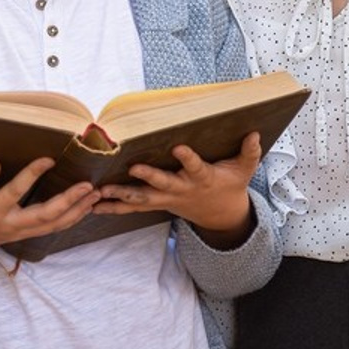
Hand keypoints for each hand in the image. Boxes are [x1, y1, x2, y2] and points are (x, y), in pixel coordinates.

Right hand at [0, 157, 99, 271]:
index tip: (49, 158)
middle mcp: (9, 224)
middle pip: (45, 216)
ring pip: (52, 226)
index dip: (33, 174)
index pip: (16, 191)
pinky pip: (49, 229)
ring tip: (94, 196)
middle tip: (88, 186)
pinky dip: (68, 219)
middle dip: (69, 201)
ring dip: (75, 211)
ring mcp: (17, 232)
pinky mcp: (20, 234)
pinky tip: (81, 209)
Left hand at [94, 133, 261, 238]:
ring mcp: (167, 199)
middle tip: (133, 167)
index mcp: (202, 179)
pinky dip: (113, 207)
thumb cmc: (230, 186)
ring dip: (120, 195)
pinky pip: (132, 208)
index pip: (195, 167)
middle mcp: (181, 190)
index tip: (179, 147)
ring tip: (99, 192)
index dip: (188, 159)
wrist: (221, 215)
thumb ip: (250, 153)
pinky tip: (92, 206)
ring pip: (141, 198)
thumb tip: (256, 133)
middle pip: (163, 184)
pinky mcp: (156, 204)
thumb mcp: (244, 170)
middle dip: (148, 177)